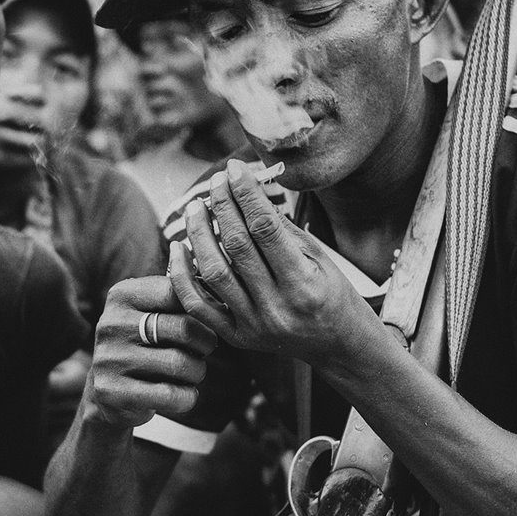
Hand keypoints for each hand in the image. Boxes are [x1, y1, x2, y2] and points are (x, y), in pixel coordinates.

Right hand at [85, 276, 218, 429]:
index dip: (203, 311)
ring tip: (191, 372)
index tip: (207, 322)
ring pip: (180, 363)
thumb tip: (222, 295)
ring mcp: (109, 359)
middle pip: (185, 328)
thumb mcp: (152, 313)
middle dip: (205, 344)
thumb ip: (180, 298)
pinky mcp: (113, 392)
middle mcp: (111, 324)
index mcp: (122, 295)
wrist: (109, 394)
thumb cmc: (144, 346)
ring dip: (197, 372)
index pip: (178, 292)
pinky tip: (182, 394)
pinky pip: (170, 395)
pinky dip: (187, 397)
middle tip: (204, 350)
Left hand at [168, 160, 377, 365]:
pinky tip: (179, 248)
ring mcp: (254, 326)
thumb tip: (249, 190)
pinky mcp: (236, 338)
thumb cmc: (332, 294)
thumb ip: (283, 229)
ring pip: (213, 272)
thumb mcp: (321, 258)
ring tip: (195, 207)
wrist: (337, 345)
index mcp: (304, 284)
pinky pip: (198, 306)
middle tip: (216, 181)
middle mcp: (277, 308)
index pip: (265, 229)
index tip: (235, 169)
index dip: (246, 194)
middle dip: (222, 206)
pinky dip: (182, 276)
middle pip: (237, 246)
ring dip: (199, 234)